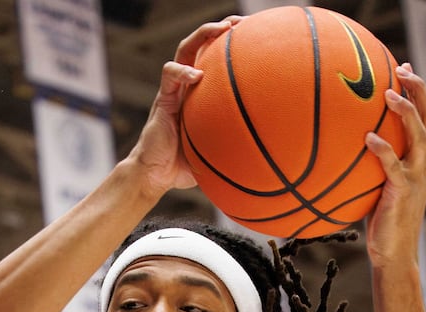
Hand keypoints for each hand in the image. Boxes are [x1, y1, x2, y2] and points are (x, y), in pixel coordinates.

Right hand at [126, 17, 239, 196]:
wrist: (155, 175)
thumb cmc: (186, 166)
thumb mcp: (218, 153)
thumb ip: (237, 148)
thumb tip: (270, 157)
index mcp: (200, 95)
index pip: (214, 60)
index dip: (231, 47)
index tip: (254, 37)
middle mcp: (187, 86)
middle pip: (201, 45)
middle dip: (218, 29)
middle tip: (240, 21)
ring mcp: (174, 90)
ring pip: (184, 50)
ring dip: (201, 35)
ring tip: (221, 28)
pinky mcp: (162, 99)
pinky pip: (170, 75)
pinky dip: (182, 72)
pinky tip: (197, 75)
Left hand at [364, 63, 425, 267]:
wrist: (394, 254)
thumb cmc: (383, 221)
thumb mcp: (379, 185)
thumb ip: (373, 164)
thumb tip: (345, 145)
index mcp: (420, 159)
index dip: (419, 92)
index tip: (405, 68)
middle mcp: (423, 163)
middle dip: (419, 90)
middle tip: (403, 69)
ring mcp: (416, 176)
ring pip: (418, 135)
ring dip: (405, 112)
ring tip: (388, 94)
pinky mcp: (403, 191)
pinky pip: (393, 165)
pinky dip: (383, 150)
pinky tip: (368, 138)